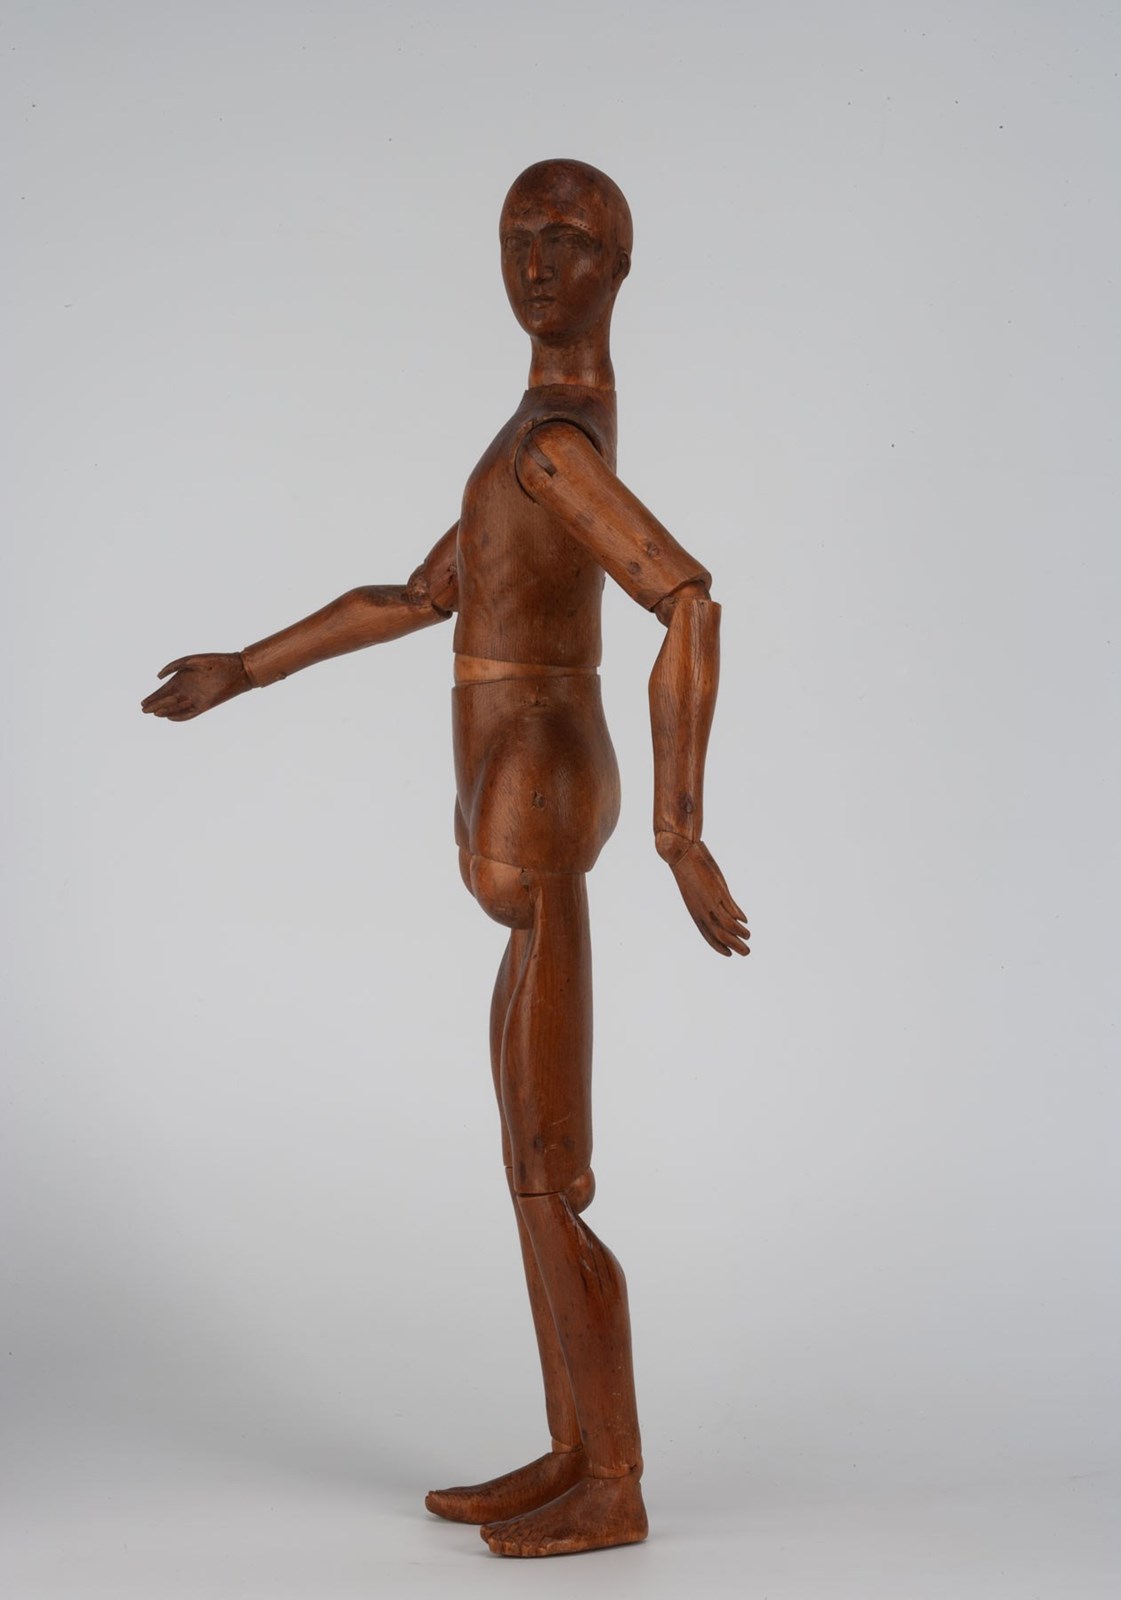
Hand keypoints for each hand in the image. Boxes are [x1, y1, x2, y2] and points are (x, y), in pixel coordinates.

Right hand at [140, 653, 250, 720]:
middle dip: (156, 705)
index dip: (153, 697)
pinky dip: (180, 716)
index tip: (143, 702)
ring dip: (166, 710)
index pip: (164, 691)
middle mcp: (187, 690)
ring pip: (176, 707)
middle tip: (144, 710)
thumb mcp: (191, 660)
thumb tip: (158, 677)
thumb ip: (174, 666)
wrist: (237, 669)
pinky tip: (170, 717)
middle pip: (167, 701)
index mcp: (182, 679)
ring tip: (154, 713)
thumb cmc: (216, 662)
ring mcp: (195, 698)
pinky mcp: (204, 705)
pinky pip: (190, 713)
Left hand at [664, 839, 749, 956]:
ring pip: (727, 926)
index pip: (707, 936)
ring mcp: (710, 902)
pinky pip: (731, 910)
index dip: (718, 947)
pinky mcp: (718, 892)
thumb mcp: (697, 891)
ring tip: (748, 937)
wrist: (680, 855)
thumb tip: (723, 911)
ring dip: (739, 934)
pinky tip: (745, 921)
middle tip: (746, 953)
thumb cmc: (688, 871)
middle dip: (733, 946)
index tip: (729, 954)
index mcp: (695, 912)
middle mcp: (702, 911)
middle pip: (719, 935)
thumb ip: (708, 903)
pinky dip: (738, 917)